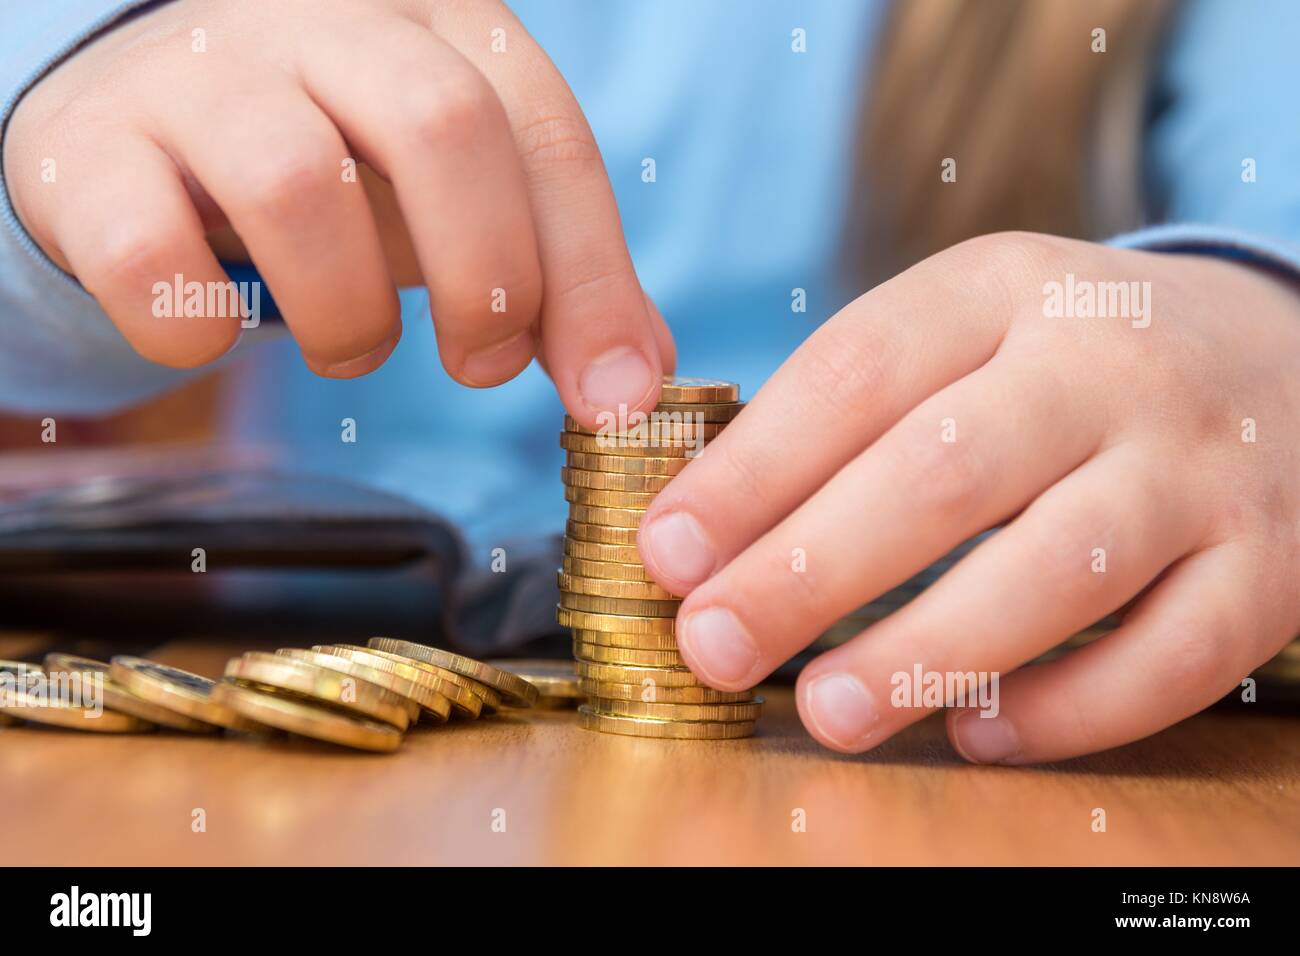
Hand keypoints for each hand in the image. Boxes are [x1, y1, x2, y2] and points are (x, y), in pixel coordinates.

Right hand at [2, 0, 672, 424]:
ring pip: (297, 184)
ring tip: (348, 346)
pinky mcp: (87, 146)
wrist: (147, 127)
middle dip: (486, 278)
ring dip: (347, 314)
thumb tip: (635, 380)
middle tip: (481, 365)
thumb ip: (553, 272)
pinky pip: (149, 252)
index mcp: (435, 23)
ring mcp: (196, 71)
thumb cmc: (337, 167)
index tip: (610, 396)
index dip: (590, 276)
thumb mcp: (457, 196)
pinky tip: (214, 334)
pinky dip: (196, 326)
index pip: (544, 132)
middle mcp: (320, 19)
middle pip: (440, 126)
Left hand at [638, 232, 1299, 762]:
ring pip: (1056, 569)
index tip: (667, 550)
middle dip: (811, 571)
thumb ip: (851, 408)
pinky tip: (974, 736)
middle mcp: (1108, 364)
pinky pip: (1169, 658)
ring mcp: (1197, 466)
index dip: (752, 471)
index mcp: (1005, 289)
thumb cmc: (1066, 365)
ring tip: (827, 712)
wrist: (1278, 355)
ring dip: (926, 653)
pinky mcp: (1267, 564)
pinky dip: (1066, 712)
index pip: (858, 372)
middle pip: (943, 472)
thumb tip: (701, 530)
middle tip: (714, 647)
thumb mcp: (969, 330)